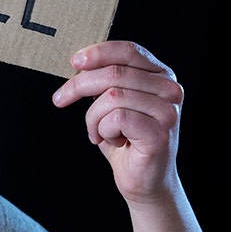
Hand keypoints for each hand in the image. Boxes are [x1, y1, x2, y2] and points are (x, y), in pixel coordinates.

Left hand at [51, 40, 182, 204]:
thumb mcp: (111, 102)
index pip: (128, 50)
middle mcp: (170, 89)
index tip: (73, 62)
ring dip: (92, 117)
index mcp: (161, 75)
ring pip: (111, 96)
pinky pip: (117, 118)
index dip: (98, 52)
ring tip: (97, 131)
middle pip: (114, 73)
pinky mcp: (160, 133)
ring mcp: (168, 112)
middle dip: (78, 86)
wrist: (143, 180)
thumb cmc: (125, 138)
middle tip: (60, 99)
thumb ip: (103, 80)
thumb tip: (79, 62)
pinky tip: (110, 141)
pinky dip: (103, 130)